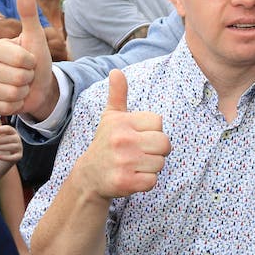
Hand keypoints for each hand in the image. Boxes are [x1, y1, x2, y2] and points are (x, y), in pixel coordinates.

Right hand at [0, 0, 56, 117]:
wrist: (38, 86)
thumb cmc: (37, 60)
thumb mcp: (35, 38)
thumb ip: (29, 15)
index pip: (20, 60)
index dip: (32, 62)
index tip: (30, 60)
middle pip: (17, 78)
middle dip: (29, 79)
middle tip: (26, 75)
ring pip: (12, 94)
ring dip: (23, 92)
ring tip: (21, 86)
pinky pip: (4, 108)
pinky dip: (15, 105)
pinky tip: (14, 98)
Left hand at [0, 121, 23, 163]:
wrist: (4, 157)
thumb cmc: (0, 143)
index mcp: (13, 132)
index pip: (9, 129)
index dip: (1, 129)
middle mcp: (17, 139)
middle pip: (9, 138)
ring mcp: (19, 148)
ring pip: (11, 146)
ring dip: (0, 147)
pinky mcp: (18, 156)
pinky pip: (13, 157)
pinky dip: (6, 157)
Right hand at [75, 70, 170, 199]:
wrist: (89, 177)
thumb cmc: (105, 143)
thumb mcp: (110, 117)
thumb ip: (118, 94)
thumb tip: (116, 71)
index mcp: (122, 122)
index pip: (159, 122)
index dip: (152, 131)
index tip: (138, 137)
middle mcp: (122, 140)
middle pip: (165, 143)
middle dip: (156, 151)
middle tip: (139, 153)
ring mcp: (124, 162)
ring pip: (160, 163)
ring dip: (151, 167)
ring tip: (134, 165)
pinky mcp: (125, 183)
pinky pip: (153, 180)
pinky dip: (146, 182)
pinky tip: (132, 177)